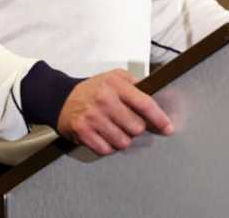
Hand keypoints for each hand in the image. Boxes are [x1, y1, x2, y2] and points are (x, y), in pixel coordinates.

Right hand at [56, 69, 172, 155]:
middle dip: (136, 128)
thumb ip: (134, 85)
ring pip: (123, 141)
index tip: (167, 127)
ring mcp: (93, 117)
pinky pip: (107, 149)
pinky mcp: (83, 132)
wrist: (61, 98)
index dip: (159, 118)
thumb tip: (157, 99)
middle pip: (136, 127)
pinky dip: (108, 146)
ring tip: (115, 129)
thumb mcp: (113, 78)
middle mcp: (104, 100)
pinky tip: (104, 135)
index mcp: (115, 84)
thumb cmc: (93, 89)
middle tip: (128, 123)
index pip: (144, 103)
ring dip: (123, 139)